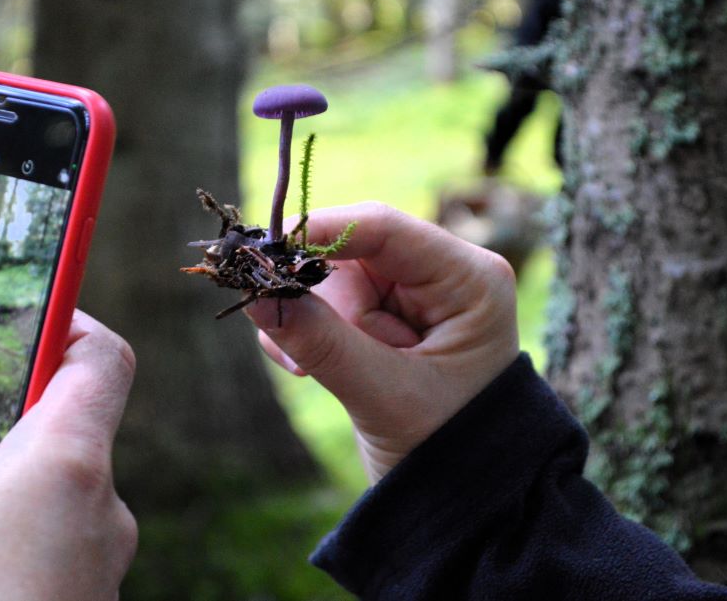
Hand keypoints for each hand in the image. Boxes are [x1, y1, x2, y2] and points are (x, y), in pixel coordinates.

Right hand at [0, 311, 136, 600]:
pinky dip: (1, 536)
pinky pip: (46, 542)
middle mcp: (101, 503)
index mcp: (70, 462)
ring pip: (48, 490)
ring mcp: (99, 556)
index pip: (103, 357)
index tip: (30, 316)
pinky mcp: (83, 597)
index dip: (72, 321)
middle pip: (64, 425)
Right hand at [247, 202, 518, 482]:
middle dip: (317, 301)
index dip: (319, 231)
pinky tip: (309, 372)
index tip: (264, 248)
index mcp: (469, 280)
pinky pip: (325, 304)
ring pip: (329, 281)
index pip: (384, 228)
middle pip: (349, 254)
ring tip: (315, 376)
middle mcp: (442, 275)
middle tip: (301, 356)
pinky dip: (306, 334)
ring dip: (311, 327)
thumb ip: (323, 343)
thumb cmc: (446, 448)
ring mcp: (411, 296)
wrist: (459, 498)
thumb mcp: (385, 395)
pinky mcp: (382, 318)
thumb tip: (257, 295)